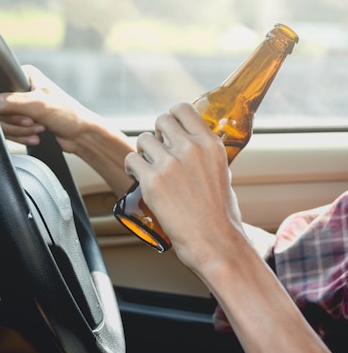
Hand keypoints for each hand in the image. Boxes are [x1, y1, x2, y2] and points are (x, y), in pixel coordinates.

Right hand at [0, 65, 94, 153]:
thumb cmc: (67, 115)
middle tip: (32, 122)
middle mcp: (20, 89)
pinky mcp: (21, 122)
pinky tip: (35, 137)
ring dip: (20, 131)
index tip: (6, 112)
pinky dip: (20, 137)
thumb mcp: (37, 105)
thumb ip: (10, 103)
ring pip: (2, 122)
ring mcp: (19, 106)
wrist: (80, 136)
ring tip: (38, 130)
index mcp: (24, 75)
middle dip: (16, 122)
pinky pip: (9, 132)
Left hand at [123, 102, 243, 269]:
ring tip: (146, 166)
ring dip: (142, 152)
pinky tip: (137, 177)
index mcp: (210, 144)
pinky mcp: (152, 182)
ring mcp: (170, 164)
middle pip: (160, 120)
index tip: (169, 132)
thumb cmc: (221, 216)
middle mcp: (190, 149)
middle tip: (157, 152)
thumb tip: (191, 149)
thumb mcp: (222, 173)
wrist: (216, 243)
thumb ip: (204, 156)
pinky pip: (131, 160)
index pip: (183, 109)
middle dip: (156, 135)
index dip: (172, 119)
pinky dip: (131, 167)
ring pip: (142, 139)